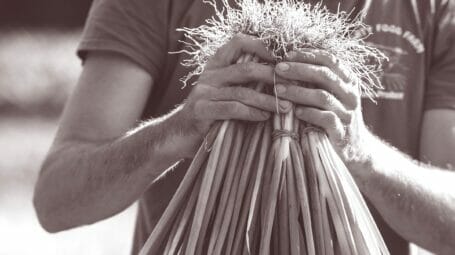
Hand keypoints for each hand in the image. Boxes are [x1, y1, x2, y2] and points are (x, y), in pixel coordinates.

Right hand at [178, 34, 291, 154]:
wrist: (180, 133)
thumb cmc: (211, 112)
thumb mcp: (225, 91)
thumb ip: (244, 82)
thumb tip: (281, 78)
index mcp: (217, 64)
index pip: (238, 42)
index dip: (261, 45)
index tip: (281, 59)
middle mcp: (210, 75)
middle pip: (245, 68)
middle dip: (271, 77)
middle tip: (290, 87)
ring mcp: (204, 92)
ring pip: (242, 92)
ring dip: (267, 100)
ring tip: (284, 107)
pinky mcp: (202, 110)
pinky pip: (232, 108)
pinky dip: (252, 112)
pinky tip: (264, 117)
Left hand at [274, 49, 369, 161]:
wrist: (354, 147)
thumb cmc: (333, 115)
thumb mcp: (330, 94)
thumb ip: (317, 79)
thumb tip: (288, 59)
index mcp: (349, 80)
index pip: (330, 60)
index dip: (308, 55)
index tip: (287, 55)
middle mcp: (351, 94)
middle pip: (325, 75)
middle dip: (299, 70)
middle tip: (278, 69)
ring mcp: (348, 113)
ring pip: (323, 97)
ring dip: (298, 92)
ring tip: (278, 89)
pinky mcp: (342, 132)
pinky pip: (326, 119)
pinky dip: (309, 113)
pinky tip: (295, 111)